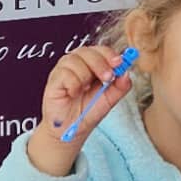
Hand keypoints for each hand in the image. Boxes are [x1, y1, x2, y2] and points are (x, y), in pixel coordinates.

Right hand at [27, 38, 132, 173]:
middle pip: (88, 51)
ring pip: (75, 60)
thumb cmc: (87, 112)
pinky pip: (65, 73)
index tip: (119, 63)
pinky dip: (73, 85)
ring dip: (85, 76)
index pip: (100, 50)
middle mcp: (76, 64)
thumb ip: (120, 87)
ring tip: (84, 90)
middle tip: (107, 78)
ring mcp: (63, 70)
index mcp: (91, 65)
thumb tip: (127, 73)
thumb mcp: (109, 100)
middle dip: (100, 63)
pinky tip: (73, 93)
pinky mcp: (53, 80)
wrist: (71, 130)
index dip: (110, 54)